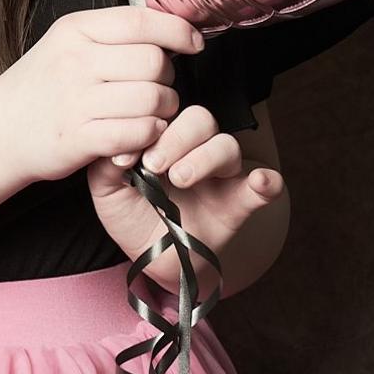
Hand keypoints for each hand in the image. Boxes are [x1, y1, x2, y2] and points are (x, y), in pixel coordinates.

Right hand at [0, 5, 202, 187]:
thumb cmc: (39, 88)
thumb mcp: (65, 44)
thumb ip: (110, 35)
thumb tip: (169, 28)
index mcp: (75, 30)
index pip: (141, 21)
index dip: (178, 30)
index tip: (193, 43)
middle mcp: (75, 61)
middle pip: (154, 62)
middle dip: (167, 78)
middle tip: (156, 88)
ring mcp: (76, 100)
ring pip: (152, 99)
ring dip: (163, 111)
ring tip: (150, 114)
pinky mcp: (79, 138)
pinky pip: (138, 133)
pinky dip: (148, 136)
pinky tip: (138, 135)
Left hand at [86, 101, 284, 294]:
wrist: (155, 260)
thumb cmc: (132, 217)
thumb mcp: (107, 192)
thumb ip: (106, 165)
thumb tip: (120, 148)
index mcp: (165, 140)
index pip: (167, 112)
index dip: (150, 127)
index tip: (126, 157)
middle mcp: (196, 150)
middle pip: (201, 120)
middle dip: (177, 139)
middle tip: (154, 165)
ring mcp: (221, 175)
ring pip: (227, 146)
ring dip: (205, 157)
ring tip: (180, 180)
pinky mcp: (240, 202)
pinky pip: (264, 185)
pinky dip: (267, 181)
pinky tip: (261, 182)